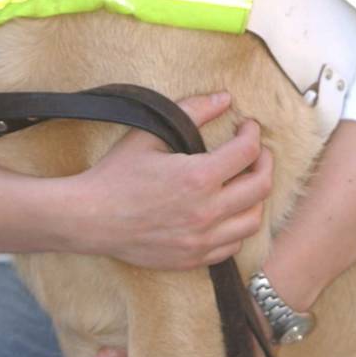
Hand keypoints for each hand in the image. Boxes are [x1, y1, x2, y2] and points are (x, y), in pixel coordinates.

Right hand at [60, 91, 272, 269]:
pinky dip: (237, 226)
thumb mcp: (149, 134)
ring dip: (255, 197)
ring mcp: (202, 239)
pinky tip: (225, 211)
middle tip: (254, 151)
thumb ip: (191, 111)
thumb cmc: (116, 174)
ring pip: (253, 220)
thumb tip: (224, 98)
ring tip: (243, 182)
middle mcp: (207, 211)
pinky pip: (233, 245)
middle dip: (264, 162)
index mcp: (197, 177)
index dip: (252, 134)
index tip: (247, 127)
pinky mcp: (194, 258)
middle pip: (260, 187)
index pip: (246, 152)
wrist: (91, 218)